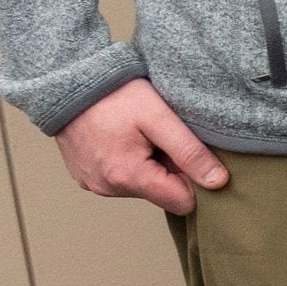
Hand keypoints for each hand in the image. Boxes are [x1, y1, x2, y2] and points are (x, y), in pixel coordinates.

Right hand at [58, 77, 226, 216]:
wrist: (68, 83)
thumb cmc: (114, 95)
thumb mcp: (159, 117)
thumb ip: (190, 152)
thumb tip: (218, 182)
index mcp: (127, 177)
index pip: (182, 202)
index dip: (194, 179)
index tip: (189, 153)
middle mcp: (108, 188)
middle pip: (162, 193)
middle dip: (171, 168)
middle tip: (160, 135)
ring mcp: (94, 184)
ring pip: (143, 186)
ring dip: (151, 164)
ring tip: (140, 133)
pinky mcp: (86, 177)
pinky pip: (122, 178)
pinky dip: (131, 162)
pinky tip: (125, 137)